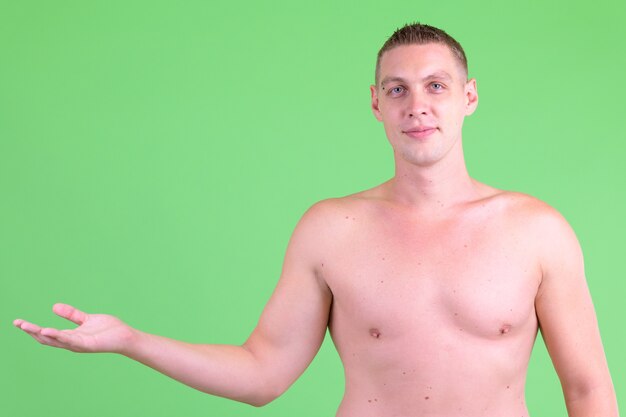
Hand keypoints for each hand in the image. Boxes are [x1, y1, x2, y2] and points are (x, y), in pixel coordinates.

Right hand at [14, 303, 135, 353]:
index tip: (18, 322)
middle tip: (17, 323)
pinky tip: (46, 330)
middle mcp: (71, 343)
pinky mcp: (86, 344)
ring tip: (26, 326)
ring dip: (39, 333)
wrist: (125, 336)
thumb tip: (54, 306)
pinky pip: (69, 340)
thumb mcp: (86, 319)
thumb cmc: (109, 329)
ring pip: (54, 340)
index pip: (46, 334)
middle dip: (31, 331)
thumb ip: (72, 314)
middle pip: (46, 339)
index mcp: (70, 336)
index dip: (32, 329)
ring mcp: (78, 345)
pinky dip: (57, 336)